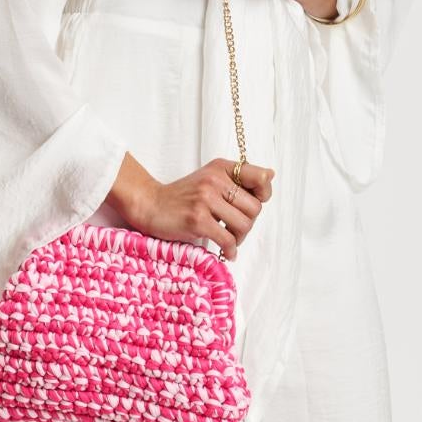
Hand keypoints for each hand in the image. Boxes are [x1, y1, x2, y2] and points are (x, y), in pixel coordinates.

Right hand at [119, 154, 275, 261]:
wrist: (150, 204)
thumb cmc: (183, 196)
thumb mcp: (210, 178)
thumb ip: (238, 178)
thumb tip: (271, 174)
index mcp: (221, 168)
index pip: (261, 177)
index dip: (264, 194)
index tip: (252, 205)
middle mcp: (215, 180)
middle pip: (255, 208)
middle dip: (249, 223)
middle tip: (235, 228)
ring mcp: (206, 199)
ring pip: (244, 225)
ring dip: (239, 238)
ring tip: (228, 239)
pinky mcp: (197, 220)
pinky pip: (227, 240)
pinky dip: (230, 251)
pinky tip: (225, 252)